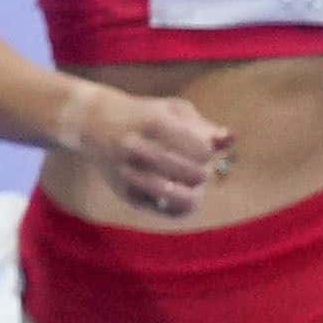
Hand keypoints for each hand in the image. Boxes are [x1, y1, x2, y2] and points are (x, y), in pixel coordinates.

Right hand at [62, 82, 230, 217]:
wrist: (92, 122)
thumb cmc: (143, 115)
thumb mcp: (172, 110)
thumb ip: (203, 126)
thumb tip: (230, 140)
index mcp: (154, 123)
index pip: (201, 150)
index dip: (207, 152)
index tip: (200, 149)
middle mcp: (139, 148)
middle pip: (194, 174)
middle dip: (201, 173)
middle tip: (196, 169)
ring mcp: (130, 173)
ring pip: (180, 199)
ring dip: (194, 193)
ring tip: (190, 184)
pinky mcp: (127, 194)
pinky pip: (165, 211)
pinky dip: (179, 205)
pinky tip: (178, 193)